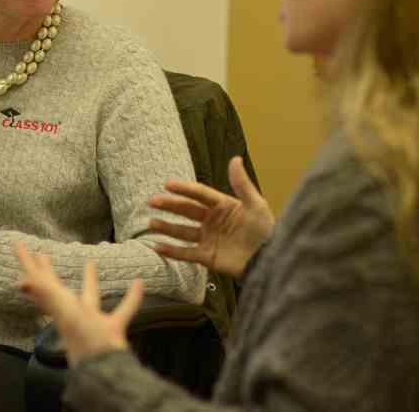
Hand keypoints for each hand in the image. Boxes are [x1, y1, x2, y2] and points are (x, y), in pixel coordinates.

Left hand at [15, 243, 141, 366]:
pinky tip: (139, 283)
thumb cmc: (83, 340)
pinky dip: (131, 297)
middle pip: (55, 287)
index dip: (28, 263)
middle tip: (43, 254)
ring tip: (89, 263)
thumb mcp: (62, 312)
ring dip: (89, 281)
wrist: (103, 369)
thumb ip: (44, 294)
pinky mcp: (112, 329)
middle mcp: (71, 312)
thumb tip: (20, 281)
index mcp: (59, 304)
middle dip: (49, 272)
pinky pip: (123, 309)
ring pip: (88, 296)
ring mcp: (91, 321)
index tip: (18, 246)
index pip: (38, 280)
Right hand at [149, 156, 273, 277]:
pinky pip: (186, 253)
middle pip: (187, 210)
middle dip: (169, 205)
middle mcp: (212, 220)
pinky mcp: (207, 256)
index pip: (200, 194)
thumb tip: (235, 158)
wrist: (268, 259)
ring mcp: (208, 238)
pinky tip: (157, 246)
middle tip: (152, 201)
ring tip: (150, 223)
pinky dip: (172, 251)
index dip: (184, 189)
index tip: (168, 184)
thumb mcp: (256, 205)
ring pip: (182, 231)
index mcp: (223, 205)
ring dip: (166, 227)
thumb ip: (242, 184)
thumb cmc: (266, 230)